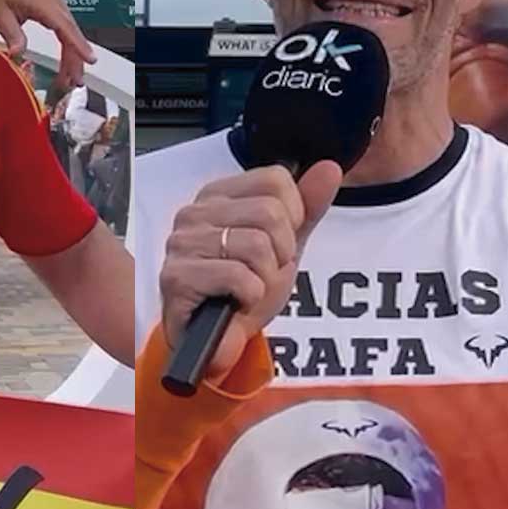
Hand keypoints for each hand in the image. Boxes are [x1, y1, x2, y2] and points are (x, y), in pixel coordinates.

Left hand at [0, 0, 97, 90]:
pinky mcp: (50, 2)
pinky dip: (68, 42)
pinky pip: (64, 25)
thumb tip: (19, 54)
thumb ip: (12, 35)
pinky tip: (68, 57)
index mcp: (41, 0)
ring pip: (69, 29)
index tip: (89, 60)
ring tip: (72, 76)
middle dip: (76, 58)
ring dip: (73, 52)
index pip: (64, 26)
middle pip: (71, 31)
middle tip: (75, 81)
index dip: (78, 45)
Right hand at [158, 161, 343, 380]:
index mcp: (218, 195)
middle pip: (270, 212)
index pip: (275, 180)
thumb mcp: (283, 245)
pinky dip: (250, 297)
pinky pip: (239, 277)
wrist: (214, 340)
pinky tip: (236, 302)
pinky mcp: (177, 276)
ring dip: (265, 278)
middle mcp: (195, 212)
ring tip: (248, 289)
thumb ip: (307, 207)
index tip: (278, 244)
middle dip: (280, 252)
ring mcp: (183, 243)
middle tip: (262, 272)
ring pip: (257, 245)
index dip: (291, 217)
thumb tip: (329, 168)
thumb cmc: (242, 289)